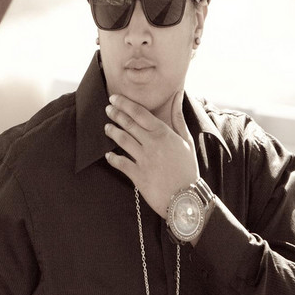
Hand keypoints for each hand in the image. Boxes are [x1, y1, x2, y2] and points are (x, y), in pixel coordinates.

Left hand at [104, 91, 198, 218]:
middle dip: (115, 114)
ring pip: (122, 140)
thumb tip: (177, 95)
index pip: (140, 113)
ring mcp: (143, 159)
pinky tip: (107, 154)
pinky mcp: (137, 175)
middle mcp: (152, 144)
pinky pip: (120, 163)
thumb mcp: (186, 141)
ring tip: (106, 127)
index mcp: (163, 133)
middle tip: (107, 108)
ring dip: (112, 132)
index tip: (115, 98)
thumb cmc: (187, 168)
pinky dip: (112, 158)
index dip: (125, 104)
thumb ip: (178, 118)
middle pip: (128, 124)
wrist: (186, 198)